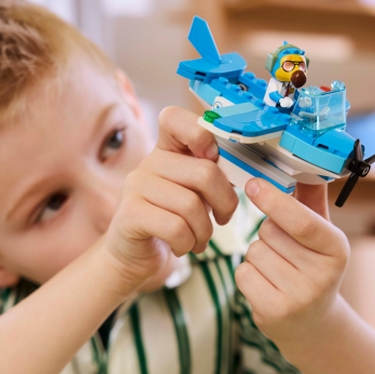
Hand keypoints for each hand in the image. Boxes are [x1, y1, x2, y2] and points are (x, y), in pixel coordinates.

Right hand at [101, 106, 238, 289]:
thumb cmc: (172, 221)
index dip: (201, 134)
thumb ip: (213, 176)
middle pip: (204, 173)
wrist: (133, 255)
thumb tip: (243, 172)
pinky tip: (181, 247)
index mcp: (166, 150)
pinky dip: (187, 243)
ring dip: (204, 232)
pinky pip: (176, 227)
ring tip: (199, 240)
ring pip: (191, 205)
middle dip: (225, 203)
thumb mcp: (196, 193)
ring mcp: (136, 186)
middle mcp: (149, 162)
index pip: (175, 118)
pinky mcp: (130, 214)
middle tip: (222, 220)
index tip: (213, 159)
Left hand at [234, 178, 350, 347]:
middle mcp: (322, 275)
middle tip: (284, 249)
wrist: (312, 324)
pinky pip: (243, 274)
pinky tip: (266, 284)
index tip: (253, 184)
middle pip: (269, 233)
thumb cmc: (312, 266)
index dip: (274, 201)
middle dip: (268, 233)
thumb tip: (305, 161)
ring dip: (257, 255)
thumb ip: (311, 198)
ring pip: (253, 252)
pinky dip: (247, 275)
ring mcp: (299, 297)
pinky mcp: (274, 313)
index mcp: (337, 249)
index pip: (302, 222)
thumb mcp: (321, 234)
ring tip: (277, 269)